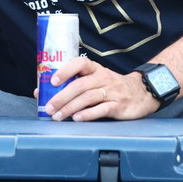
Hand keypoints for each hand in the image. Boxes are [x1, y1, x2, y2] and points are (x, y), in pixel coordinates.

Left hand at [43, 56, 158, 120]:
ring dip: (70, 108)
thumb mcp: (94, 80)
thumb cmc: (110, 87)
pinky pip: (102, 109)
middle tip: (49, 107)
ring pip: (88, 98)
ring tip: (57, 116)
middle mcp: (103, 78)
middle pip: (80, 85)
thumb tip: (41, 92)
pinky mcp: (118, 106)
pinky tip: (77, 118)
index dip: (65, 70)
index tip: (52, 81)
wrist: (141, 93)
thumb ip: (72, 84)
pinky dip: (88, 114)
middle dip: (62, 97)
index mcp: (95, 69)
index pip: (80, 63)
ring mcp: (112, 92)